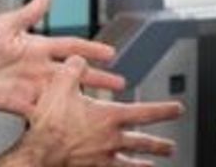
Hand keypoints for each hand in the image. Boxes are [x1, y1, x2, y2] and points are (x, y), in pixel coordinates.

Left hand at [0, 0, 125, 115]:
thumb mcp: (6, 22)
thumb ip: (30, 11)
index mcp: (37, 47)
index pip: (72, 47)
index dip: (91, 49)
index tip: (110, 52)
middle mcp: (38, 67)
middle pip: (75, 74)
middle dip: (98, 78)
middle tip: (118, 82)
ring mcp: (32, 87)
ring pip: (65, 94)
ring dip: (84, 99)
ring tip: (102, 105)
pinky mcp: (20, 104)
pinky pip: (44, 112)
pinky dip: (58, 116)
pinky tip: (72, 121)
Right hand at [0, 56, 183, 166]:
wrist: (38, 153)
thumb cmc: (49, 122)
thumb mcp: (60, 86)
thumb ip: (73, 69)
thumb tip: (79, 59)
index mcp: (109, 117)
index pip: (145, 112)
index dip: (164, 110)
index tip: (178, 109)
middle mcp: (111, 139)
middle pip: (143, 142)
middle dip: (159, 144)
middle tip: (171, 146)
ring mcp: (103, 158)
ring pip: (130, 163)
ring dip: (144, 164)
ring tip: (152, 165)